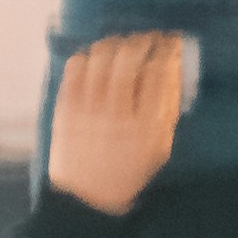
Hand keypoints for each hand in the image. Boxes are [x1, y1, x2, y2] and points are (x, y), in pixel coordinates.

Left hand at [47, 30, 196, 214]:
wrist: (86, 197)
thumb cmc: (129, 170)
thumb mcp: (160, 147)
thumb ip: (168, 108)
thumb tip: (172, 67)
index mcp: (146, 127)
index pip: (159, 72)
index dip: (166, 49)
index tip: (170, 43)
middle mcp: (116, 114)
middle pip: (128, 57)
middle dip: (142, 41)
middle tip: (148, 40)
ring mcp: (87, 109)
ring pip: (100, 56)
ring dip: (116, 43)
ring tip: (124, 46)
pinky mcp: (65, 107)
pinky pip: (76, 66)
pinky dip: (89, 55)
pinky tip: (98, 59)